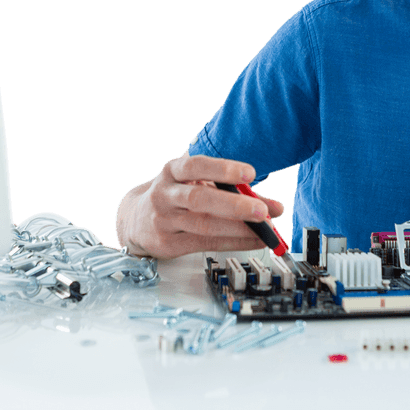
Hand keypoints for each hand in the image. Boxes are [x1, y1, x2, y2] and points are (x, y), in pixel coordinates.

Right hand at [116, 154, 285, 259]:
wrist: (135, 220)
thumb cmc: (175, 196)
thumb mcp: (197, 183)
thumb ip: (235, 190)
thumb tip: (275, 207)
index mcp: (172, 171)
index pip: (196, 166)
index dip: (223, 169)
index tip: (249, 173)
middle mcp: (165, 194)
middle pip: (200, 199)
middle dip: (234, 205)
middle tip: (262, 211)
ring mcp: (164, 220)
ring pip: (203, 225)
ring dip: (238, 229)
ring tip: (263, 229)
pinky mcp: (167, 243)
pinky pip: (205, 244)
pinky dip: (233, 243)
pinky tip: (252, 241)